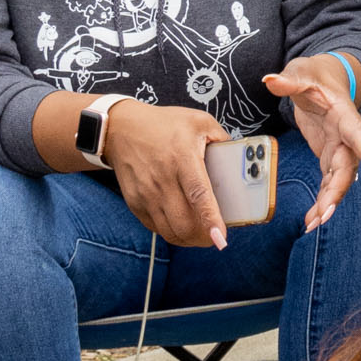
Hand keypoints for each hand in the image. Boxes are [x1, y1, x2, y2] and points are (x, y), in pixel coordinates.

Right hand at [96, 97, 234, 248]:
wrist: (120, 129)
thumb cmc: (163, 125)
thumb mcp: (199, 121)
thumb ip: (222, 139)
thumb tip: (240, 158)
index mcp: (182, 158)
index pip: (198, 194)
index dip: (210, 218)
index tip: (220, 237)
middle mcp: (162, 180)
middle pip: (184, 222)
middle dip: (204, 237)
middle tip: (216, 235)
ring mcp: (146, 194)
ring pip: (170, 231)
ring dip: (189, 239)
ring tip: (202, 234)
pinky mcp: (135, 203)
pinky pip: (156, 228)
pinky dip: (172, 232)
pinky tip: (182, 225)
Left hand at [264, 54, 360, 232]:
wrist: (325, 80)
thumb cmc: (315, 75)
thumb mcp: (301, 72)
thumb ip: (289, 80)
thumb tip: (270, 80)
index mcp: (344, 114)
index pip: (359, 134)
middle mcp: (346, 136)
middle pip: (347, 167)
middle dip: (337, 192)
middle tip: (324, 215)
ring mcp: (339, 148)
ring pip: (339, 180)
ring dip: (328, 202)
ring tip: (313, 224)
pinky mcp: (329, 156)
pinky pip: (328, 182)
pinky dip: (322, 201)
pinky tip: (311, 219)